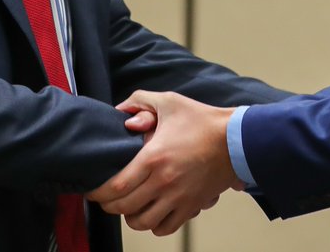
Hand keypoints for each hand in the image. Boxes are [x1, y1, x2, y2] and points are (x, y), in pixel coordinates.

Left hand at [89, 91, 237, 235]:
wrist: (236, 139)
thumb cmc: (202, 119)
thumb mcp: (169, 101)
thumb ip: (140, 100)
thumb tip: (121, 112)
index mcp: (153, 157)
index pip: (116, 187)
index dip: (99, 193)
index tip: (93, 190)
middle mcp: (164, 182)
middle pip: (124, 207)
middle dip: (109, 205)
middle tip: (106, 198)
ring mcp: (178, 197)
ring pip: (143, 222)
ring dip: (130, 217)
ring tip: (128, 206)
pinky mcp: (191, 206)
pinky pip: (165, 227)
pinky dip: (154, 225)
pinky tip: (151, 212)